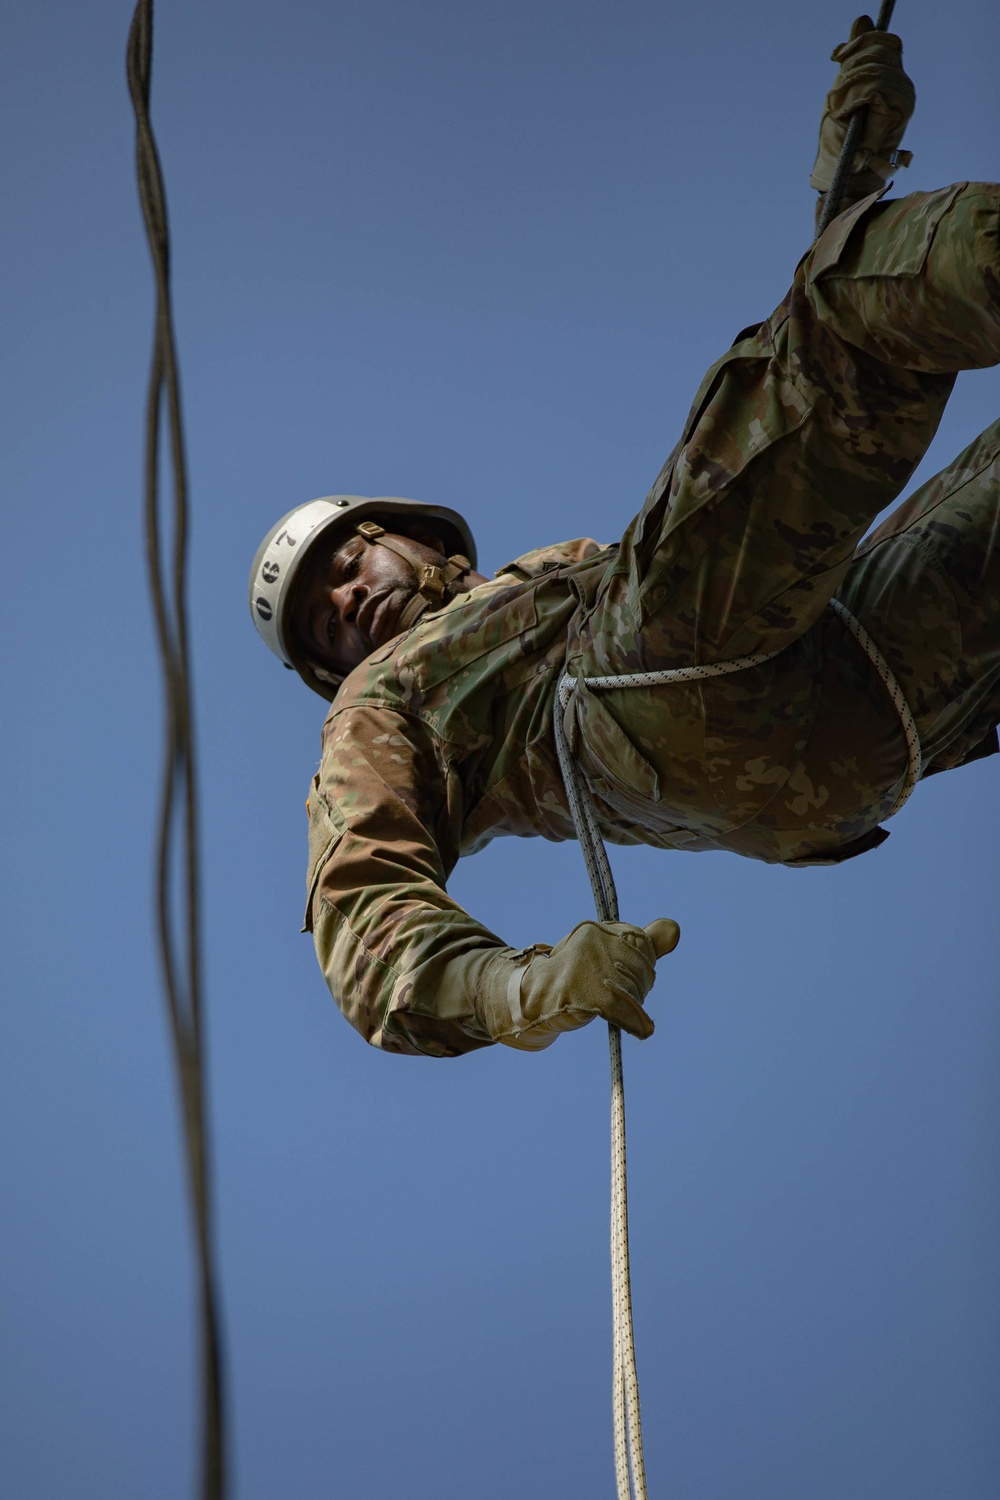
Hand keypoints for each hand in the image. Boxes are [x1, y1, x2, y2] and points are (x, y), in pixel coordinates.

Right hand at [477, 917, 679, 1050]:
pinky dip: (636, 1022)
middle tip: (613, 993)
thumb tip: (675, 928)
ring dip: (633, 1005)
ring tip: (614, 1008)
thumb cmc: (572, 978)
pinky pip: (625, 1008)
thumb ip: (644, 941)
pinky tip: (643, 1030)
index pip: (641, 944)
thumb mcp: (605, 953)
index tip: (622, 974)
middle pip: (641, 967)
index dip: (639, 963)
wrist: (532, 1002)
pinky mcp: (587, 992)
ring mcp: (588, 966)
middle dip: (636, 985)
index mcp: (597, 930)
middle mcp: (592, 941)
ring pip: (635, 989)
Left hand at [810, 15, 914, 201]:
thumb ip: (853, 57)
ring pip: (875, 68)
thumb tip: (862, 18)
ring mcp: (903, 97)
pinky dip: (854, 97)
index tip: (839, 59)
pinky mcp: (899, 110)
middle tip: (838, 101)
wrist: (842, 178)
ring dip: (849, 88)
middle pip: (879, 50)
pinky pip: (874, 86)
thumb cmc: (839, 142)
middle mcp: (901, 87)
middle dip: (851, 70)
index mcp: (889, 80)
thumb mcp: (841, 91)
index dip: (859, 45)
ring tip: (842, 113)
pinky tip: (848, 115)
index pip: (882, 41)